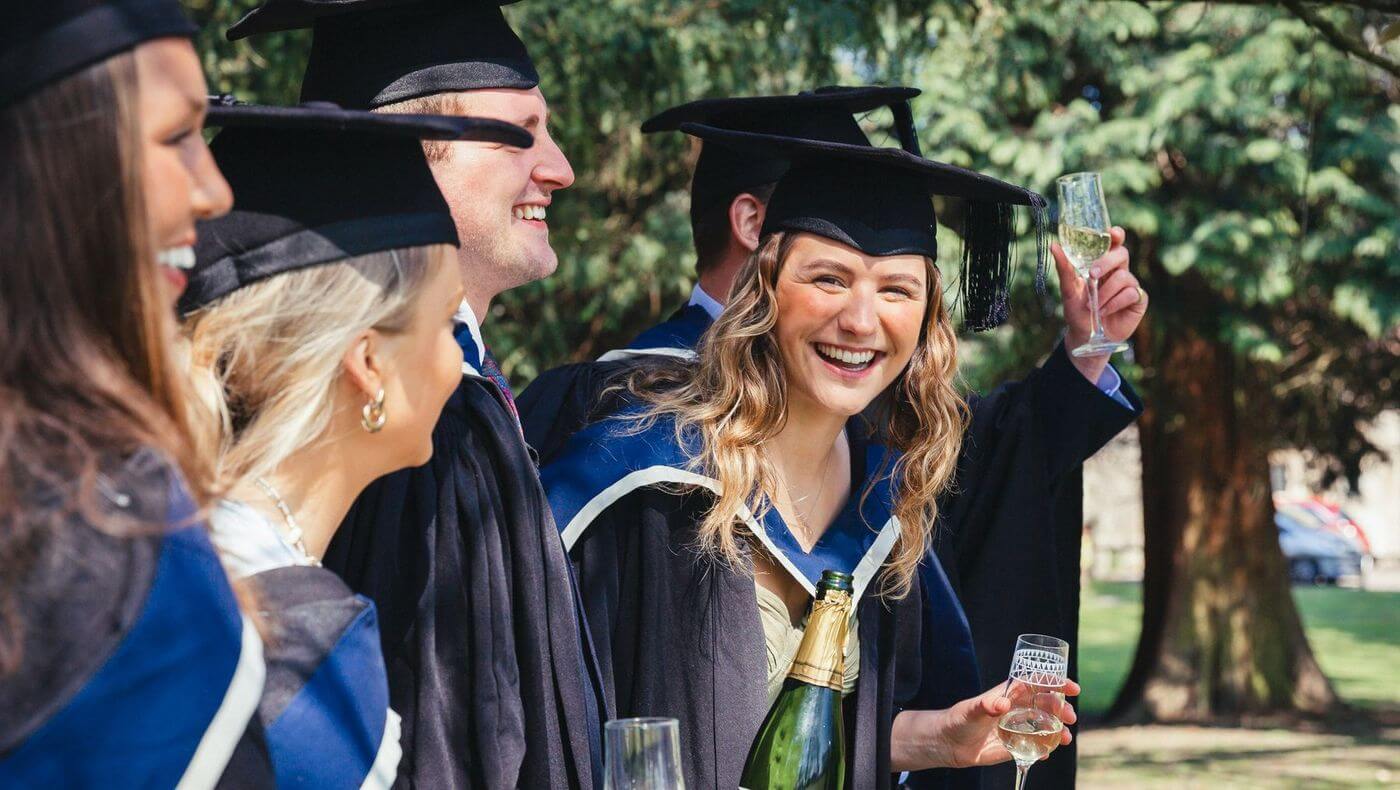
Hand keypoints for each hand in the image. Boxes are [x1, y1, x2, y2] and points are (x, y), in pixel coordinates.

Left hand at [890, 680, 1079, 771]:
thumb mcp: (971, 710)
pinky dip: (1045, 749)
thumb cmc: (959, 719)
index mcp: (1009, 694)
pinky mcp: (1015, 745)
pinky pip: (1036, 746)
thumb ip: (986, 706)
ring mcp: (1018, 727)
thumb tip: (1002, 704)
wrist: (949, 743)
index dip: (1056, 682)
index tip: (1072, 687)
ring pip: (1045, 725)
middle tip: (1070, 717)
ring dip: (1059, 730)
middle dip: (1062, 708)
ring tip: (1065, 738)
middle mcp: (1017, 709)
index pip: (1037, 683)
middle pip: (1046, 704)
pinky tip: (1047, 753)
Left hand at [1052, 226, 1147, 380]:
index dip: (1116, 235)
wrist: (1086, 337)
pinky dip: (1114, 303)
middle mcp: (1119, 271)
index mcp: (1103, 264)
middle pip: (1122, 254)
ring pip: (1124, 277)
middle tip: (1092, 275)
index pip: (1114, 243)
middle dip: (1107, 263)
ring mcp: (1130, 285)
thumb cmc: (1077, 312)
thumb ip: (1064, 268)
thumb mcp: (1068, 290)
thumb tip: (1054, 246)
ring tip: (1093, 306)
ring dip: (1105, 293)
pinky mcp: (1139, 300)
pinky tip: (1104, 312)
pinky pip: (1131, 294)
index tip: (1112, 233)